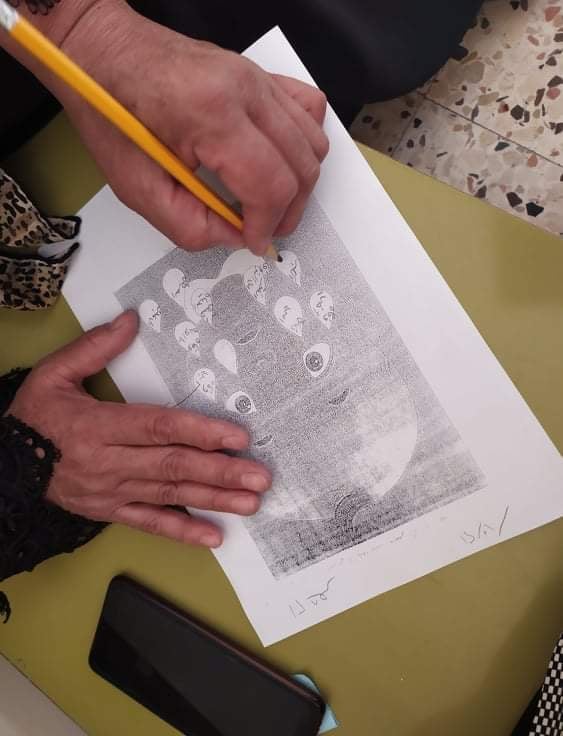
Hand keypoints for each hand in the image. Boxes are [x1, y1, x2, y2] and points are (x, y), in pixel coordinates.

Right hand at [7, 311, 271, 547]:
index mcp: (96, 427)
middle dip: (220, 472)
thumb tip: (131, 320)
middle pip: (172, 466)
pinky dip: (182, 532)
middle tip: (259, 477)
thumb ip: (94, 347)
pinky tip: (214, 536)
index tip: (237, 436)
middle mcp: (108, 463)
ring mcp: (110, 492)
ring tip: (250, 502)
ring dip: (212, 500)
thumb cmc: (33, 418)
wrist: (3, 467)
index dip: (199, 431)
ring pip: (168, 496)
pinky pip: (149, 524)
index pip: (158, 428)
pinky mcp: (109, 512)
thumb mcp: (53, 375)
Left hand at [55, 0, 328, 253]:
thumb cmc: (113, 114)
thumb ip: (190, 226)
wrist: (105, 54)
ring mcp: (257, 77)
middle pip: (301, 167)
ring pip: (313, 142)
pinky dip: (302, 145)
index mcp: (211, 115)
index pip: (270, 184)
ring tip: (268, 201)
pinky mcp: (260, 74)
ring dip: (298, 182)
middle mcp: (245, 90)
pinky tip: (276, 161)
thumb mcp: (138, 189)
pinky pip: (309, 110)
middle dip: (286, 211)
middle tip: (262, 229)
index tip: (254, 241)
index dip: (266, 225)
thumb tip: (236, 236)